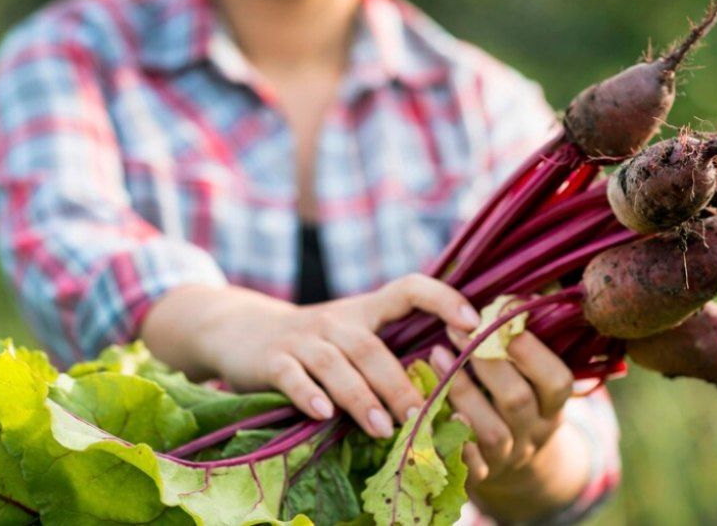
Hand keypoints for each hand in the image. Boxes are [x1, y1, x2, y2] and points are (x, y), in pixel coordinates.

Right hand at [187, 276, 480, 438]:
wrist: (243, 331)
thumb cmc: (317, 344)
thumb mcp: (354, 335)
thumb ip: (391, 353)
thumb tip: (452, 392)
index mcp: (366, 310)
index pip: (409, 288)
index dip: (443, 298)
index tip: (473, 323)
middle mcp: (337, 320)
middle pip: (372, 347)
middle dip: (399, 383)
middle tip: (422, 415)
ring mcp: (303, 338)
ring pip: (336, 364)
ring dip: (361, 397)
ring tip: (384, 428)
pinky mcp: (271, 360)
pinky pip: (291, 376)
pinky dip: (307, 394)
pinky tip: (323, 414)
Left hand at [430, 327, 575, 486]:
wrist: (514, 465)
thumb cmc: (515, 398)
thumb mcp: (531, 377)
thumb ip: (521, 342)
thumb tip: (512, 295)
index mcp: (553, 406)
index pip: (557, 381)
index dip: (531, 351)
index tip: (499, 318)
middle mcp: (535, 434)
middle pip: (517, 401)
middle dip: (487, 362)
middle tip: (456, 329)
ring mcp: (508, 458)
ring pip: (491, 432)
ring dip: (462, 391)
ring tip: (435, 355)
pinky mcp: (479, 477)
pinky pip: (464, 462)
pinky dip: (448, 436)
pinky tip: (426, 406)